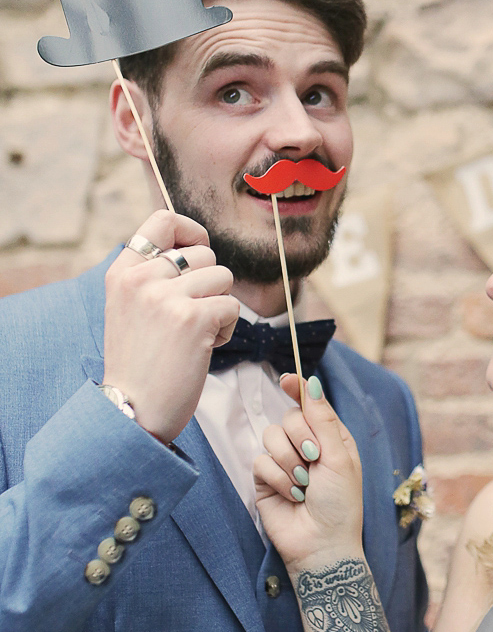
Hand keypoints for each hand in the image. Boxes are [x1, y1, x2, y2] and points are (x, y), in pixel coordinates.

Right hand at [102, 210, 238, 444]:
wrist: (131, 411)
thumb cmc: (139, 365)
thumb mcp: (129, 309)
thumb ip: (153, 277)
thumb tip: (195, 247)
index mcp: (122, 273)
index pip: (162, 221)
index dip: (191, 230)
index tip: (199, 250)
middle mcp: (142, 279)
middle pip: (204, 254)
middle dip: (211, 284)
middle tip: (194, 317)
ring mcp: (166, 297)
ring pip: (223, 278)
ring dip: (220, 307)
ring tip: (197, 335)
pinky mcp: (193, 319)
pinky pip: (231, 307)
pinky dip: (226, 329)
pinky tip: (204, 349)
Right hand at [254, 373, 364, 571]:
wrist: (321, 545)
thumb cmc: (340, 504)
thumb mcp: (339, 458)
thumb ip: (323, 420)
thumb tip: (311, 383)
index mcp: (332, 439)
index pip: (311, 405)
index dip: (297, 389)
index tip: (287, 379)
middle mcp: (308, 447)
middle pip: (290, 417)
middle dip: (301, 438)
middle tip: (314, 460)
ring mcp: (285, 462)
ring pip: (271, 436)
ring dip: (290, 462)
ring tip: (304, 485)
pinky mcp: (265, 479)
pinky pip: (261, 461)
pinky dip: (278, 478)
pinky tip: (291, 496)